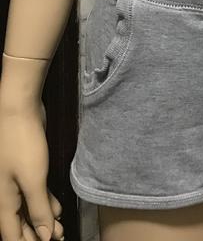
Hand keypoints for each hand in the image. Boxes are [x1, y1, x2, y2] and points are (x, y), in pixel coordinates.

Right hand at [0, 99, 63, 240]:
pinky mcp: (26, 167)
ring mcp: (15, 180)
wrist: (19, 109)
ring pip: (28, 207)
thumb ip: (38, 208)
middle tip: (58, 240)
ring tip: (61, 230)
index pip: (11, 233)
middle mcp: (6, 193)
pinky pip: (34, 192)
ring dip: (44, 219)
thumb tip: (44, 237)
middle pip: (20, 223)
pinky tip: (58, 209)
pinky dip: (45, 202)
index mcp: (3, 200)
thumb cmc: (22, 144)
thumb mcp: (33, 179)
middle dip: (37, 234)